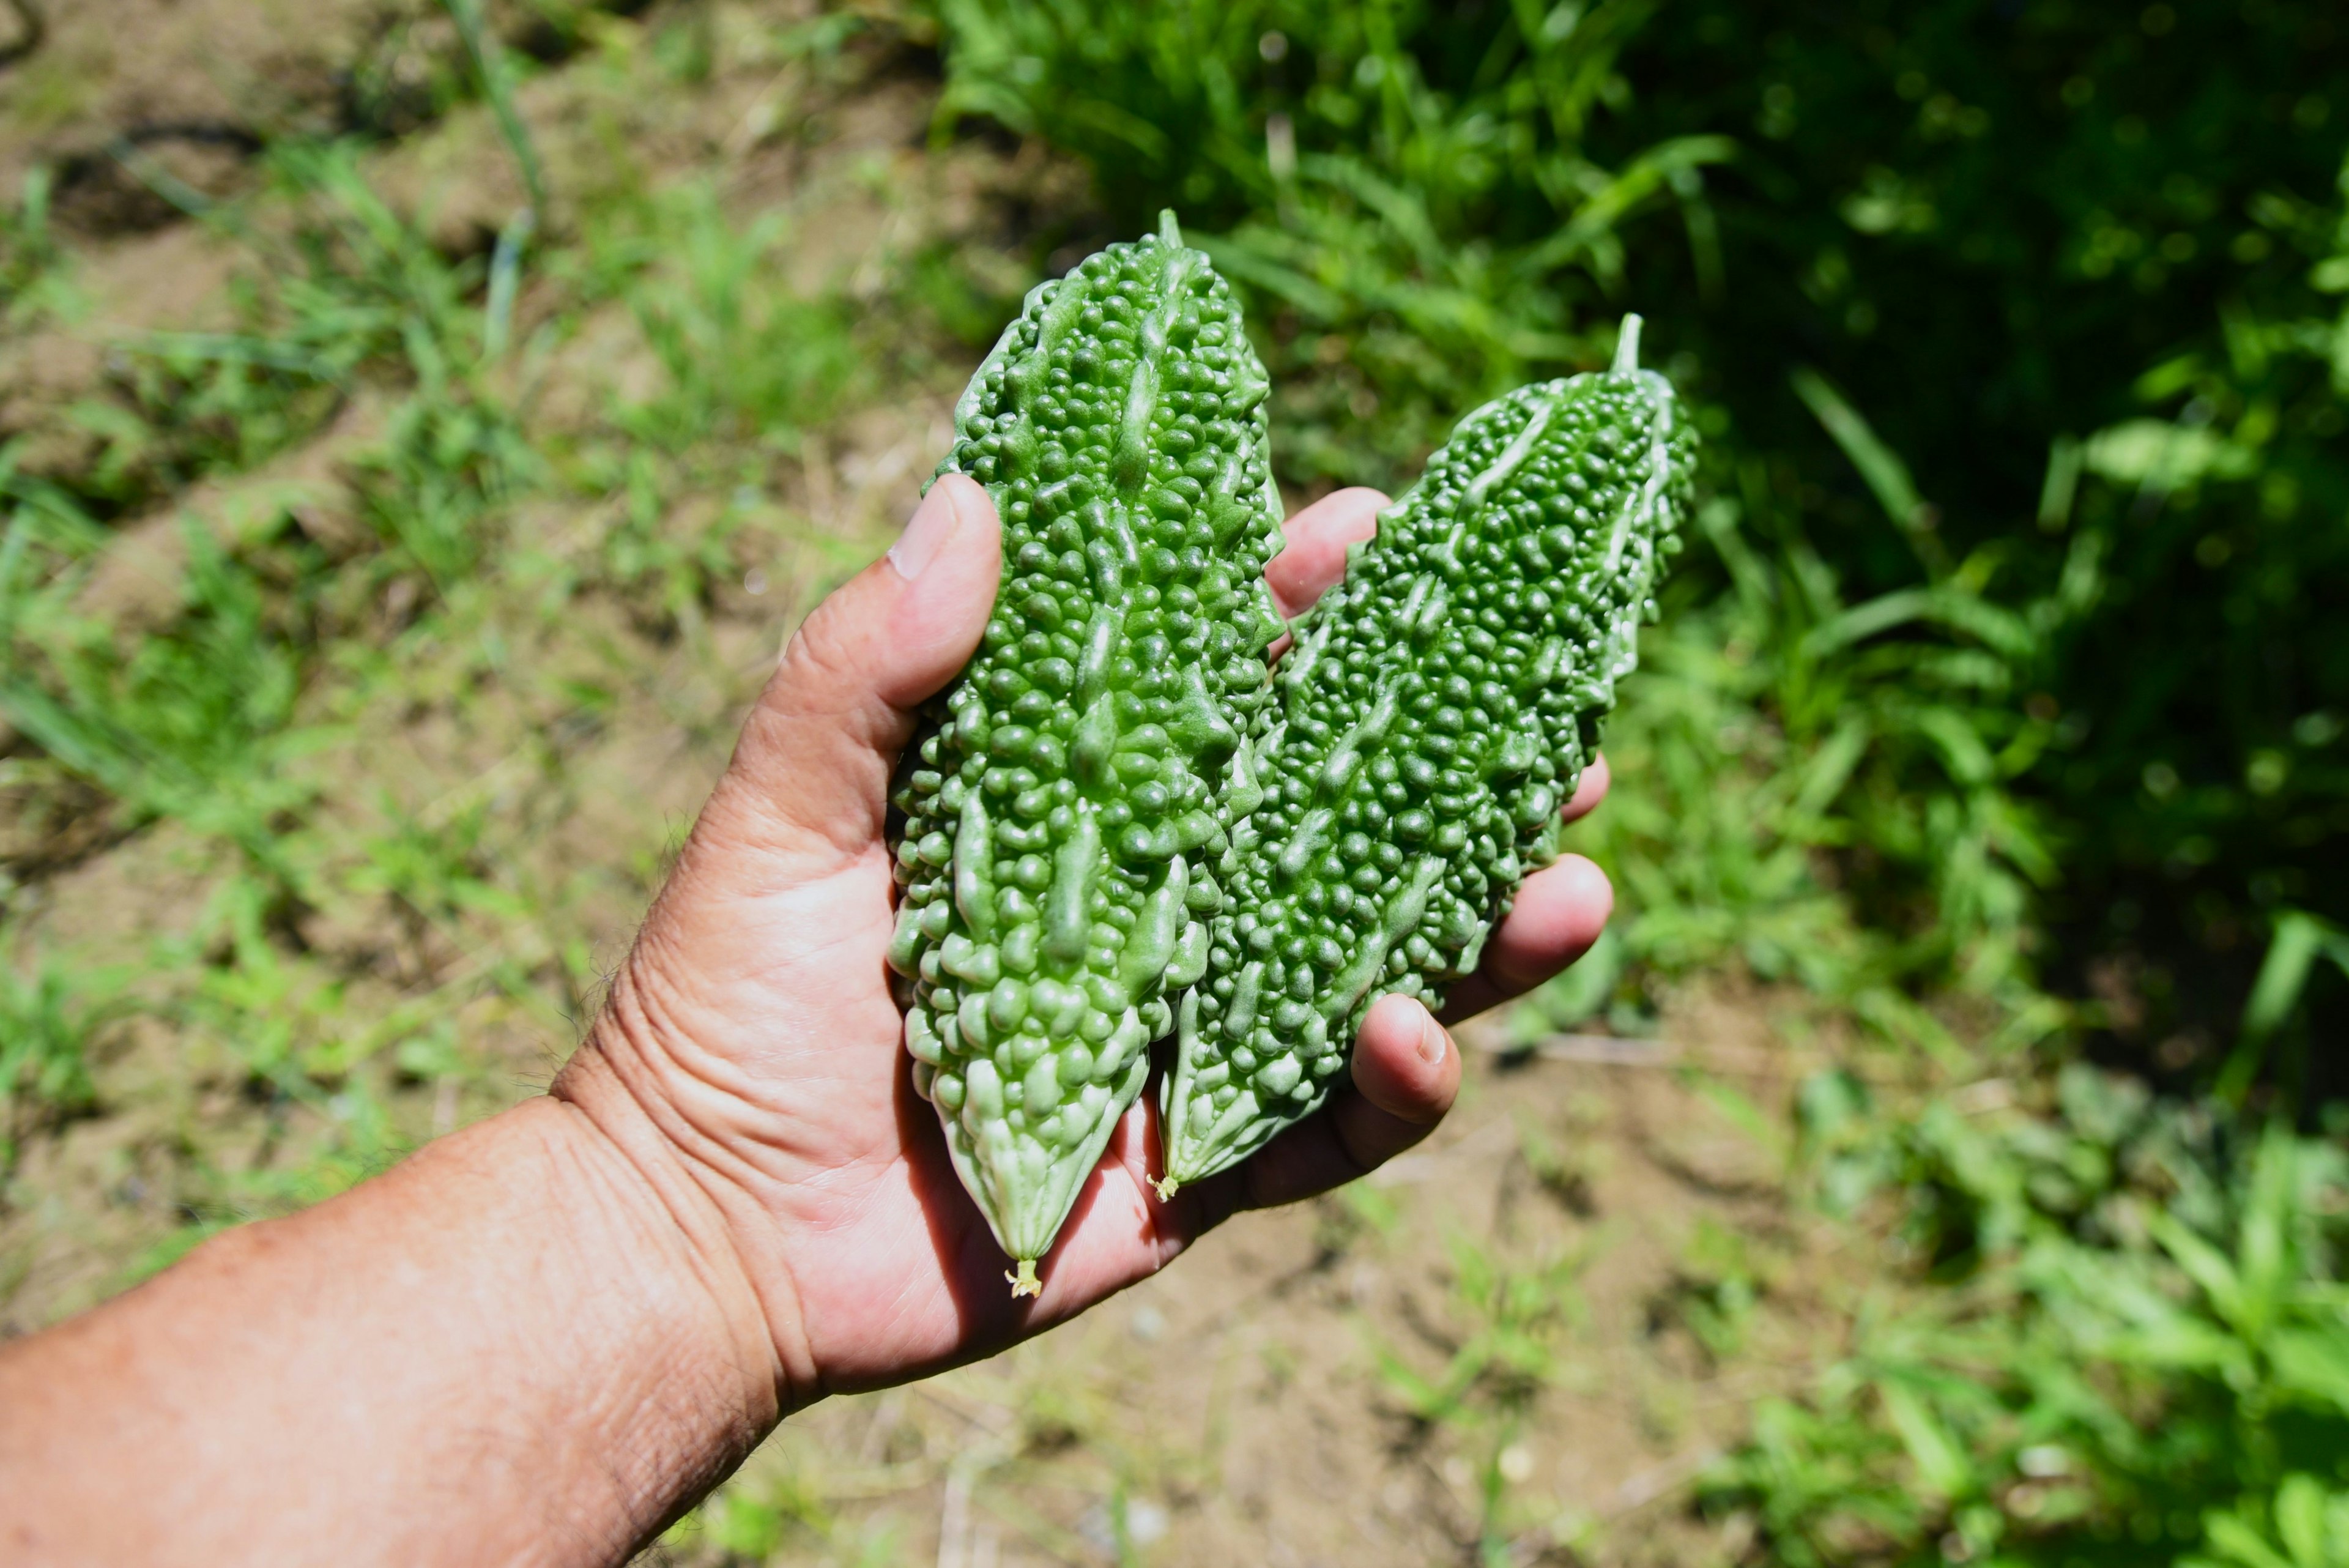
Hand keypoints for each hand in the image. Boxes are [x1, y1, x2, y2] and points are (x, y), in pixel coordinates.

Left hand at [555, 477, 1615, 1406]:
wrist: (703, 1235)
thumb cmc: (724, 1007)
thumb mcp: (781, 815)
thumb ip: (866, 668)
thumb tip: (974, 497)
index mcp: (1077, 806)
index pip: (1222, 684)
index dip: (1306, 606)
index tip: (1374, 526)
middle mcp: (1158, 908)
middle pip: (1341, 818)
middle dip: (1460, 765)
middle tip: (1564, 719)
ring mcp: (1192, 1035)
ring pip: (1377, 962)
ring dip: (1488, 921)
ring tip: (1574, 883)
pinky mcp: (1207, 1161)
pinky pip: (1336, 1123)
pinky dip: (1397, 1082)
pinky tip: (1412, 1029)